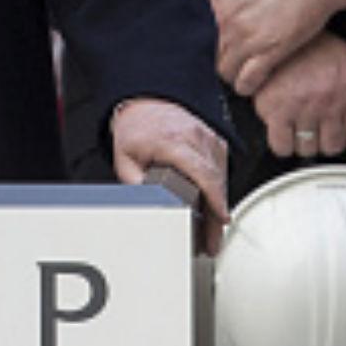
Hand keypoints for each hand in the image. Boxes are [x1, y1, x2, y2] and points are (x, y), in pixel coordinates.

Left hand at [110, 97, 230, 254]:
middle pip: (215, 182)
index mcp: (173, 142)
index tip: (220, 218)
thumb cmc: (136, 129)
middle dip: (215, 216)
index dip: (214, 199)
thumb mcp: (124, 156)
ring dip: (218, 205)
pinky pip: (222, 170)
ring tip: (210, 230)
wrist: (146, 104)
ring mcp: (209, 139)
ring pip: (221, 179)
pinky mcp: (216, 142)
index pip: (201, 173)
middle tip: (211, 242)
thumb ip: (133, 181)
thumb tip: (145, 202)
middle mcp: (196, 138)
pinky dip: (217, 189)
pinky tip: (211, 205)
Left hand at [209, 0, 345, 95]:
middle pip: (205, 53)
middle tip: (221, 62)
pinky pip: (248, 79)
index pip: (192, 32)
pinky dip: (246, 85)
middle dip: (211, 60)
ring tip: (235, 73)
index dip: (196, 42)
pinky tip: (250, 83)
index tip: (202, 47)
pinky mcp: (271, 50)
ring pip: (224, 70)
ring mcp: (248, 36)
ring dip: (228, 75)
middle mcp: (227, 20)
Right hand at [254, 31, 345, 159]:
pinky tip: (280, 132)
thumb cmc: (315, 44)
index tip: (335, 129)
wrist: (280, 30)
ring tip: (295, 128)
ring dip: (302, 143)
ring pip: (306, 148)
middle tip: (314, 129)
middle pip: (331, 146)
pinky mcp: (273, 110)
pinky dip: (281, 145)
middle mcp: (327, 104)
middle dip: (323, 141)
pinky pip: (281, 145)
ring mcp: (300, 108)